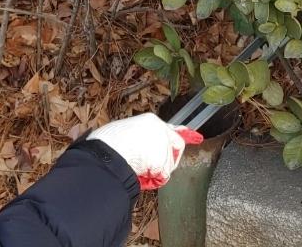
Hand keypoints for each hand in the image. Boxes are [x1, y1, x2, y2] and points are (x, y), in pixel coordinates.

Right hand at [88, 113, 202, 190]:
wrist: (106, 153)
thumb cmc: (106, 144)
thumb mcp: (122, 132)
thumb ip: (137, 137)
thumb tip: (137, 148)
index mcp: (149, 121)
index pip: (170, 128)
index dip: (182, 134)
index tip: (196, 137)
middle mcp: (160, 130)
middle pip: (175, 146)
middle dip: (168, 159)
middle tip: (154, 167)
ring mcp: (163, 145)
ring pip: (167, 164)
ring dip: (155, 171)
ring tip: (135, 167)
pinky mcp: (164, 161)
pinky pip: (162, 177)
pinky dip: (153, 180)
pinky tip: (140, 175)